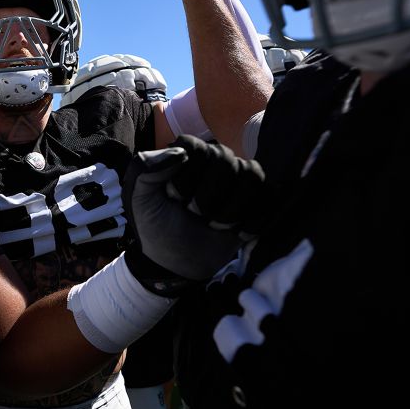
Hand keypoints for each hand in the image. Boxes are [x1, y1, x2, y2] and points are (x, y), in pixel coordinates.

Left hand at [122, 136, 263, 295]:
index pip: (197, 147)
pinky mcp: (257, 200)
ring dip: (231, 209)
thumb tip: (180, 153)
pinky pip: (270, 196)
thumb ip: (145, 169)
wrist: (175, 261)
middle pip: (227, 161)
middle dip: (208, 197)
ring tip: (214, 225)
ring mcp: (239, 179)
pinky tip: (236, 234)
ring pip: (252, 175)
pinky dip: (253, 220)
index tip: (174, 199)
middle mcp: (216, 159)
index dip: (186, 178)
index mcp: (187, 153)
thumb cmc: (155, 225)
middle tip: (194, 215)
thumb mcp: (139, 199)